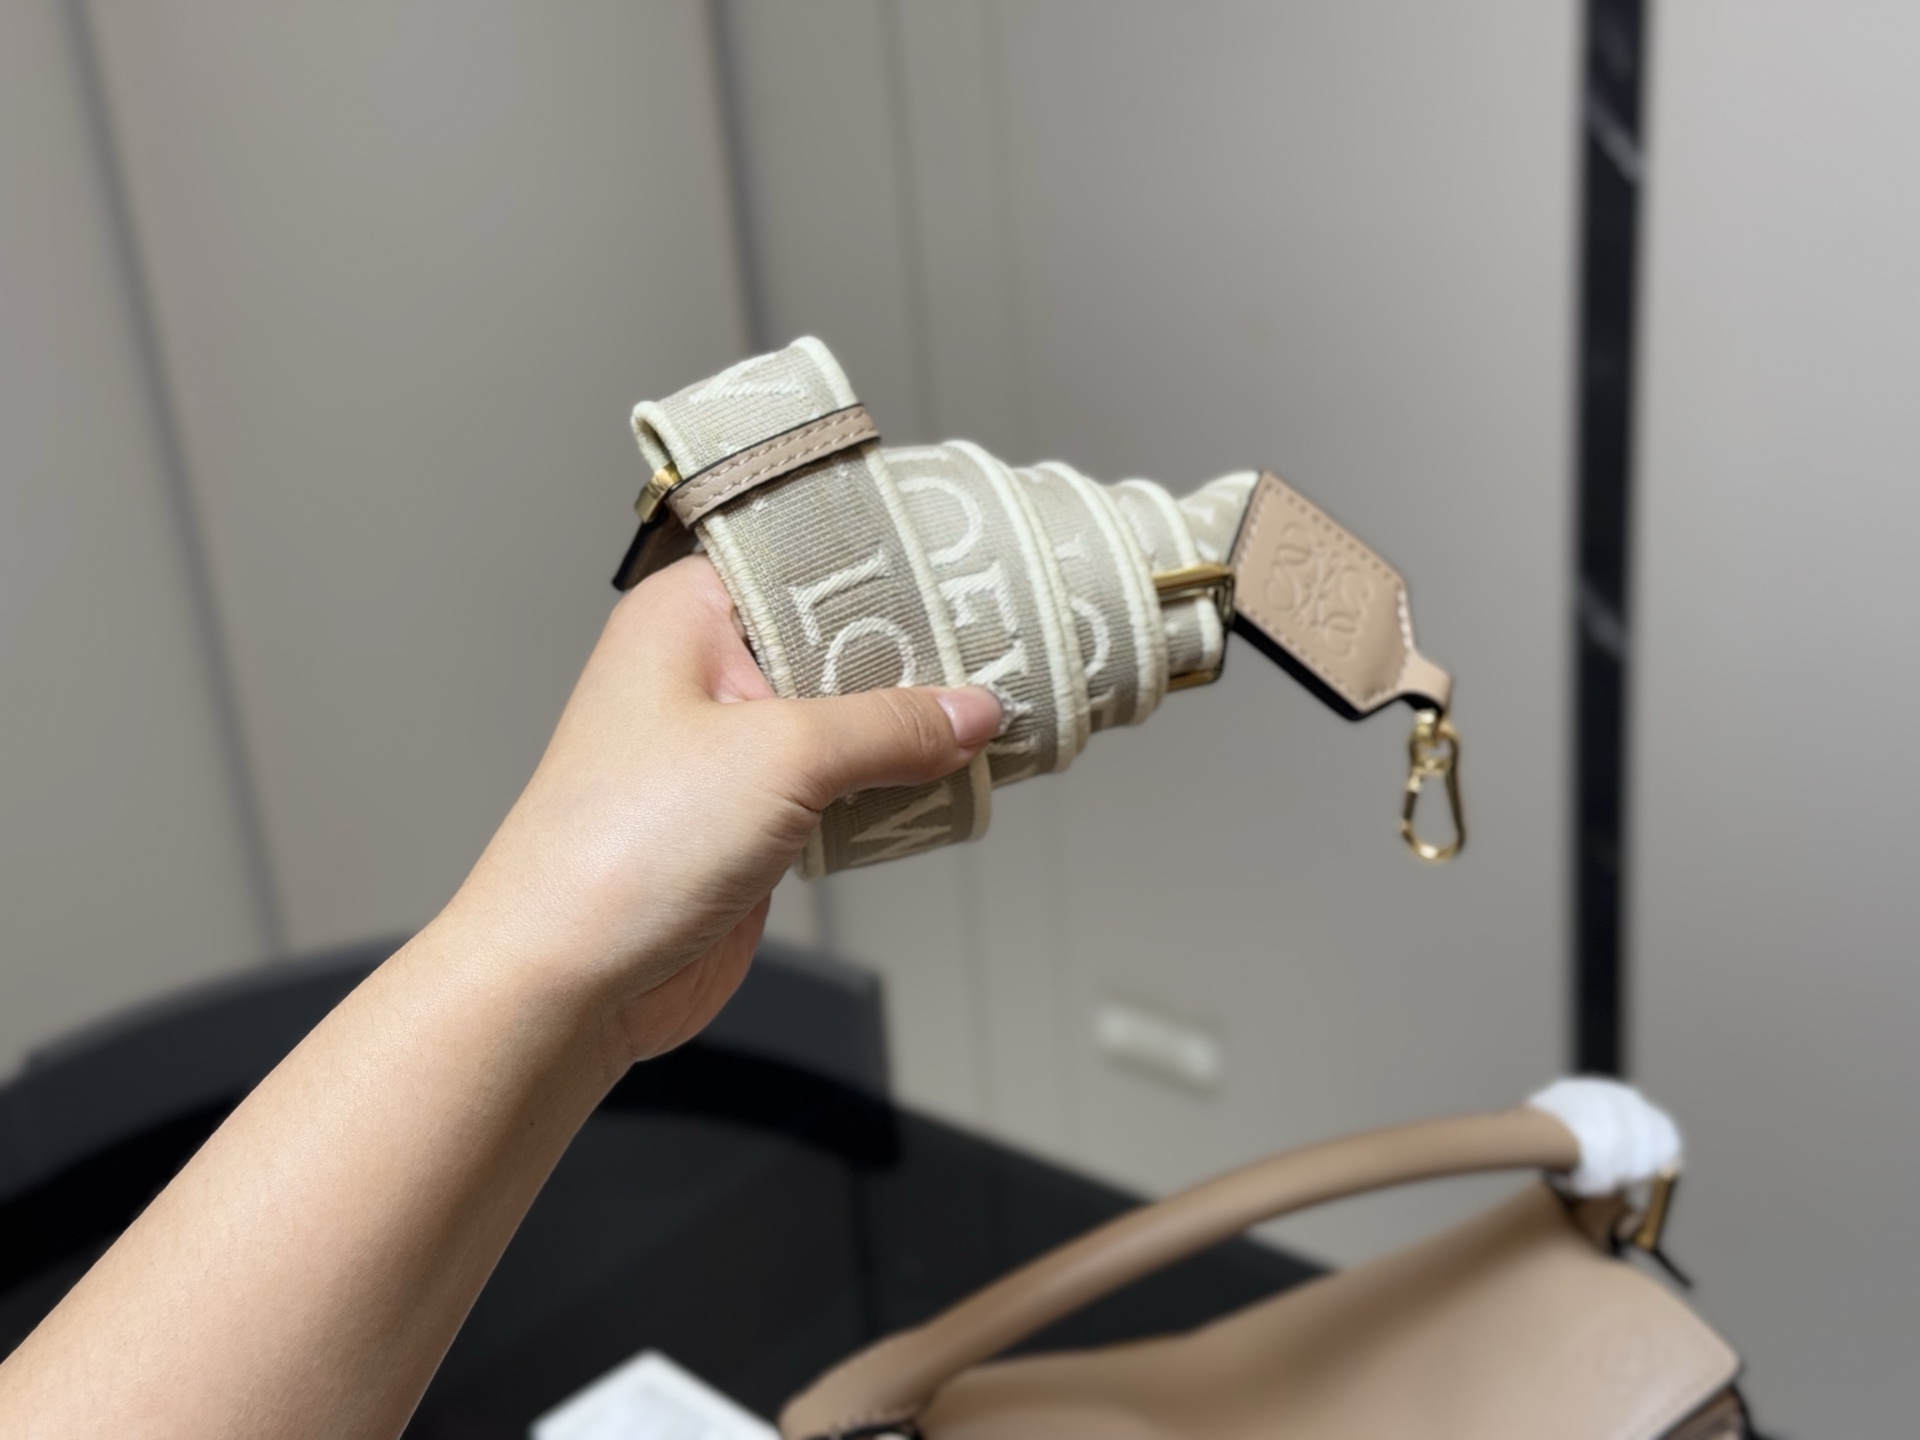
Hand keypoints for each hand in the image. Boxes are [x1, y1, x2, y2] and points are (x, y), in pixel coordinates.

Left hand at [442, 555, 1000, 1060]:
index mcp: (688, 615)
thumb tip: (972, 711)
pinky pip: (842, 786)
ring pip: (846, 718)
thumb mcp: (780, 756)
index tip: (966, 561)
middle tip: (1005, 637)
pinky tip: (952, 778)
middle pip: (836, 639)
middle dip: (914, 651)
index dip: (885, 562)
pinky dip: (892, 786)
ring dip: (911, 726)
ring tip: (999, 706)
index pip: (805, 557)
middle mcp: (705, 670)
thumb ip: (889, 726)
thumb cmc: (620, 846)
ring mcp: (730, 749)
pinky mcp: (753, 818)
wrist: (569, 979)